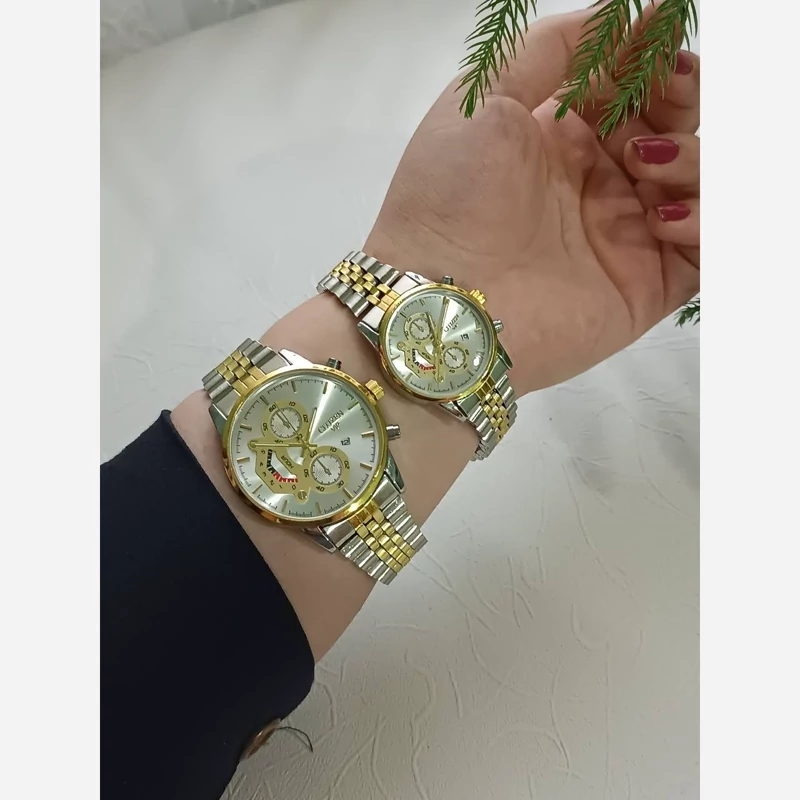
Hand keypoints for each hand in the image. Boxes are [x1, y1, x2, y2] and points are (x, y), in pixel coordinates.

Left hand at [365, 7, 699, 394]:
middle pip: (676, 128)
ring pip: (701, 181)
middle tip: (662, 100)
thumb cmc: (449, 198)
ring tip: (643, 164)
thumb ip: (549, 50)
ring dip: (691, 156)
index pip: (633, 90)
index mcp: (561, 139)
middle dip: (682, 100)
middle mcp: (597, 185)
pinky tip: (663, 216)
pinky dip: (708, 220)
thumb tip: (625, 14)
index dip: (655, 63)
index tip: (661, 44)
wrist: (440, 302)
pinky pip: (708, 249)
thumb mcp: (482, 98)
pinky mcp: (644, 287)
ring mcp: (623, 236)